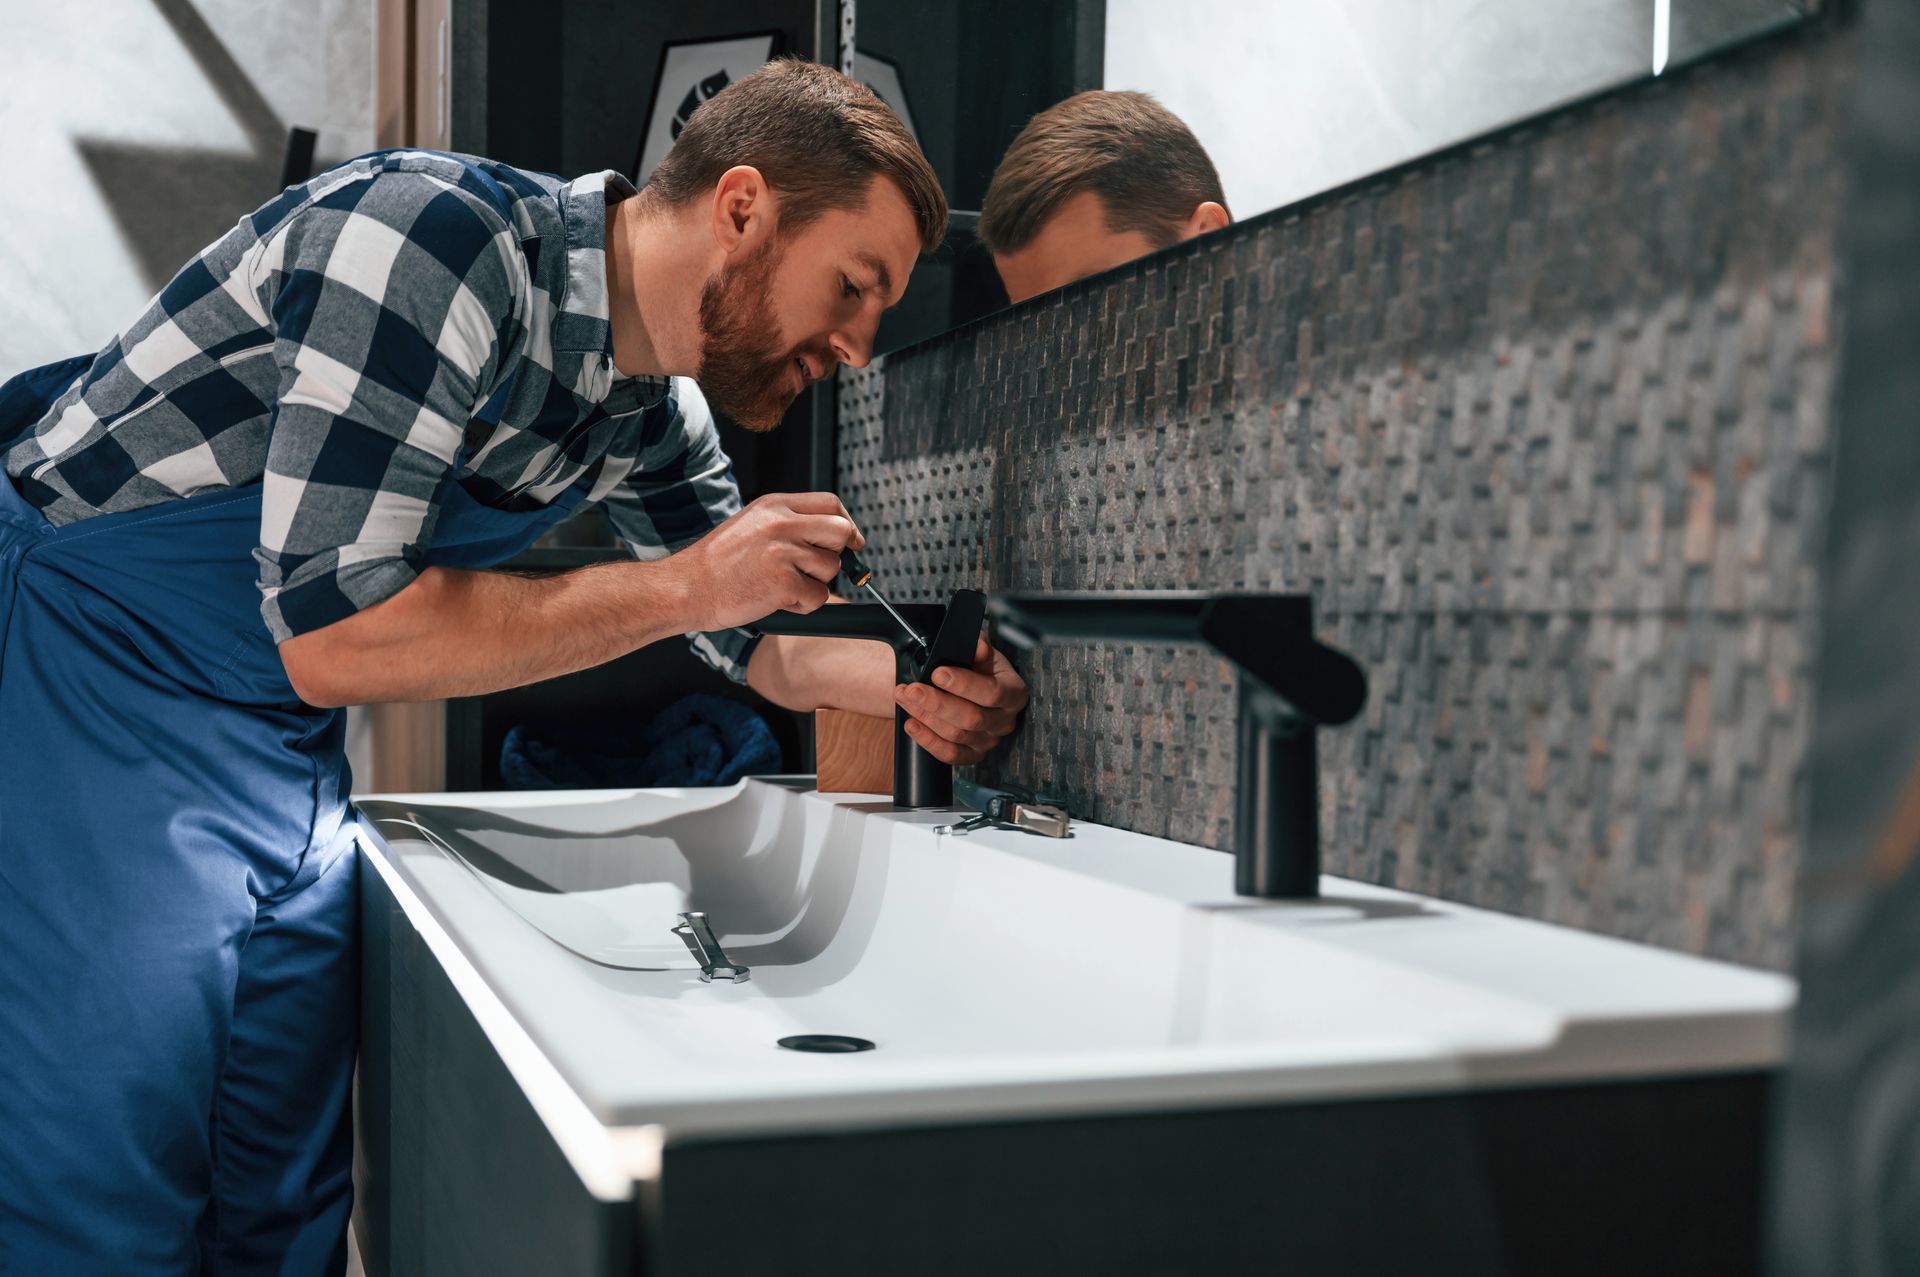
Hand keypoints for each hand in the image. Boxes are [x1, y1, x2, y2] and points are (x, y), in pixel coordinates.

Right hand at [671, 492, 862, 630]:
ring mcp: (784, 552)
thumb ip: (789, 523)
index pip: (831, 503)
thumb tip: (833, 533)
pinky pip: (818, 597)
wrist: (687, 588)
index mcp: (774, 505)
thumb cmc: (717, 564)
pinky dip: (803, 606)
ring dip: (814, 583)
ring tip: (782, 585)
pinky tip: (777, 600)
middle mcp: (782, 523)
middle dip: (837, 552)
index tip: (853, 540)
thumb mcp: (752, 525)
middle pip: (840, 532)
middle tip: (816, 567)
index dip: (847, 523)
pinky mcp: (784, 583)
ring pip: (831, 568)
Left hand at [894, 637, 1028, 765]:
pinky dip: (928, 741)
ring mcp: (990, 741)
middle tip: (913, 689)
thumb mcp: (981, 651)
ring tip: (905, 698)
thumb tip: (978, 646)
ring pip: (957, 735)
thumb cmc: (977, 667)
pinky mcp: (973, 755)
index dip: (964, 684)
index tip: (938, 673)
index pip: (992, 692)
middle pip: (972, 718)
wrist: (968, 685)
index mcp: (1013, 692)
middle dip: (937, 703)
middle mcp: (1005, 720)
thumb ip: (980, 645)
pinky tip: (912, 724)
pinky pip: (951, 755)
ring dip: (925, 717)